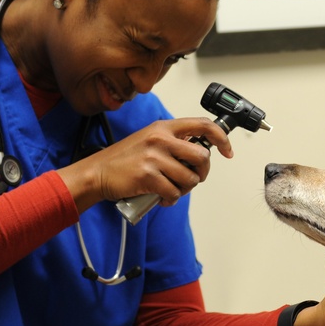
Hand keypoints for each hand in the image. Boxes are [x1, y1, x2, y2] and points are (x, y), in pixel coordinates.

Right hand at [56, 116, 232, 211]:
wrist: (97, 172)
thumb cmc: (124, 159)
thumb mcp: (149, 139)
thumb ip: (173, 142)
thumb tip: (200, 153)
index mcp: (163, 127)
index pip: (202, 125)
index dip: (221, 138)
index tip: (227, 151)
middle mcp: (160, 139)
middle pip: (202, 157)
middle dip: (201, 172)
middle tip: (191, 178)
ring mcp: (154, 157)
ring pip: (190, 178)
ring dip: (184, 189)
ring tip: (171, 189)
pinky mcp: (148, 176)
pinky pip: (174, 193)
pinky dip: (171, 200)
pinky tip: (162, 198)